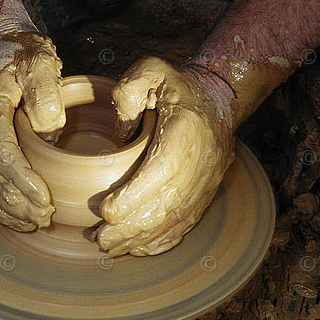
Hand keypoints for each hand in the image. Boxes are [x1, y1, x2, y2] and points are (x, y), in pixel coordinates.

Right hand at [0, 31, 64, 230]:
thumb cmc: (22, 53)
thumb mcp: (40, 60)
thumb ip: (45, 91)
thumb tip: (48, 128)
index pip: (0, 150)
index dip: (21, 179)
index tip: (45, 198)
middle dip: (15, 201)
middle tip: (45, 217)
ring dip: (3, 207)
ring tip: (33, 222)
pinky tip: (15, 216)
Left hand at [96, 57, 235, 255]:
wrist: (218, 100)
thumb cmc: (177, 87)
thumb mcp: (153, 69)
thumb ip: (130, 89)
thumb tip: (121, 129)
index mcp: (187, 132)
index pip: (163, 171)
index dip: (136, 196)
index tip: (107, 211)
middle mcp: (201, 163)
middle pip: (167, 205)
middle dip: (132, 228)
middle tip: (100, 239)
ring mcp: (206, 183)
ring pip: (175, 220)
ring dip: (142, 239)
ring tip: (111, 248)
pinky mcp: (205, 195)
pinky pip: (186, 224)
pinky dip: (162, 241)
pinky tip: (139, 250)